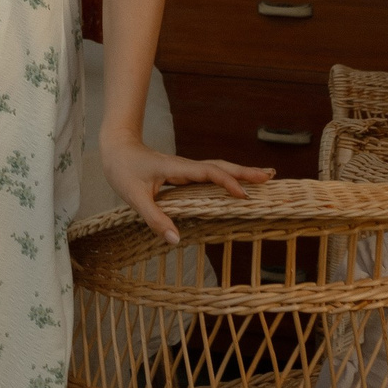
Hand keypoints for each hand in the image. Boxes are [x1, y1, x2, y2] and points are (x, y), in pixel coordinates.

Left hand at [98, 133, 273, 246]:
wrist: (116, 147)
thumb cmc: (123, 169)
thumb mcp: (135, 197)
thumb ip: (154, 219)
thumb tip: (176, 240)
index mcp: (177, 169)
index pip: (208, 173)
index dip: (227, 182)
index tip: (243, 195)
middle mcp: (185, 166)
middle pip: (220, 166)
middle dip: (245, 172)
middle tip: (270, 176)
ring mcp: (185, 169)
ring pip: (217, 169)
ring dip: (239, 173)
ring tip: (264, 177)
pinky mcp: (183, 173)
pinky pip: (210, 176)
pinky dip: (226, 179)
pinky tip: (234, 186)